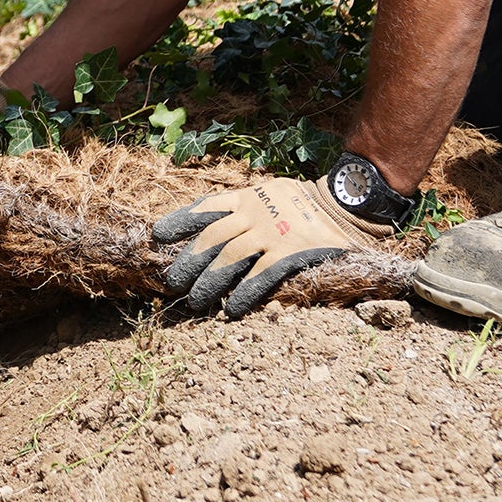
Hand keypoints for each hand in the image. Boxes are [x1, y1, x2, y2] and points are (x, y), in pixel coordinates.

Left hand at [153, 160, 410, 317]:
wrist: (342, 204)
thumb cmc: (302, 202)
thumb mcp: (269, 192)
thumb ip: (245, 207)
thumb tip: (215, 225)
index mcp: (247, 197)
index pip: (207, 207)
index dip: (182, 220)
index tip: (159, 233)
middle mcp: (254, 213)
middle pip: (212, 237)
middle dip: (190, 260)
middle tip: (172, 281)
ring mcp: (271, 232)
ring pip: (231, 257)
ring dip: (211, 281)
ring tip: (196, 300)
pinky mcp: (289, 252)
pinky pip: (261, 275)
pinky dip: (245, 292)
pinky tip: (233, 309)